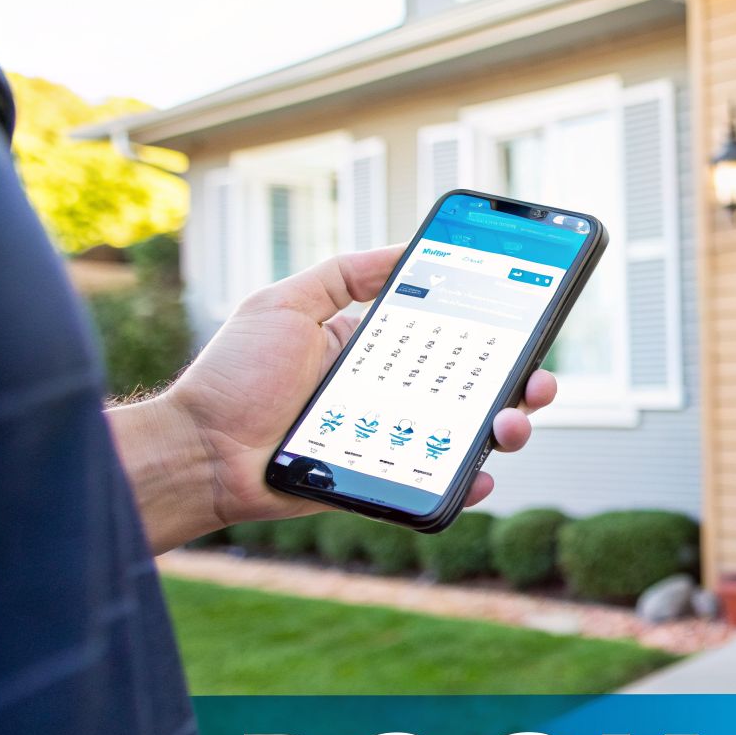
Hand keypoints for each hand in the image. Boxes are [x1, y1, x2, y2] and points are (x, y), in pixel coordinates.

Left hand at [111, 246, 557, 551]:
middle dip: (525, 384)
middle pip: (481, 389)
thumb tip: (404, 250)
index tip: (532, 319)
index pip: (454, 337)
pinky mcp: (385, 481)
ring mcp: (396, 440)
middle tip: (537, 381)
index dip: (499, 332)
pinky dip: (468, 484)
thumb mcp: (284, 304)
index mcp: (379, 351)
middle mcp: (397, 394)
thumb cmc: (232, 375)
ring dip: (507, 430)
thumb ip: (341, 275)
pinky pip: (439, 485)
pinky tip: (480, 475)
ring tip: (509, 426)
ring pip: (472, 437)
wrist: (197, 450)